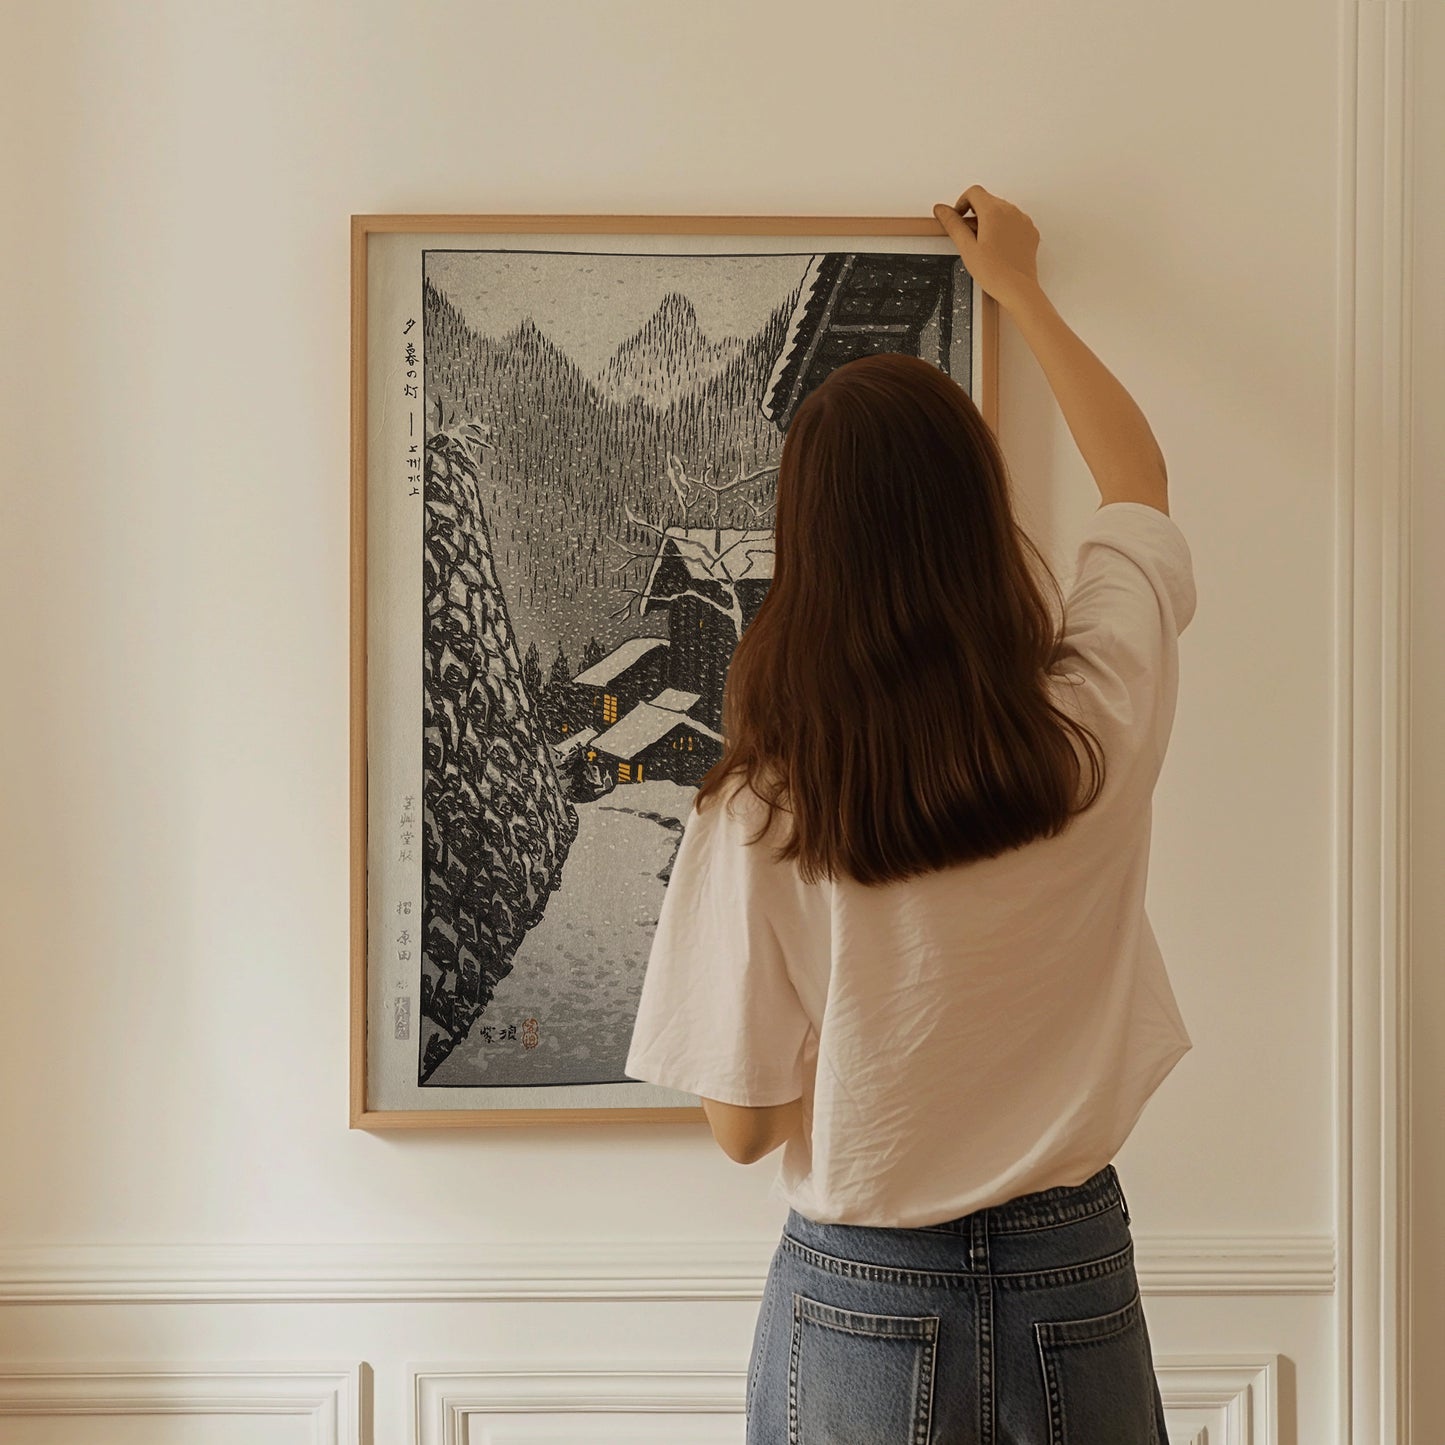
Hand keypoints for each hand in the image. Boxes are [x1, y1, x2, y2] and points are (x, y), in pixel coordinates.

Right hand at [932, 186, 1041, 311]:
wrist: (1018, 289)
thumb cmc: (995, 272)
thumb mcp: (966, 248)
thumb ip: (953, 224)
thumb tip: (941, 210)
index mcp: (993, 212)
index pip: (974, 192)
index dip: (962, 202)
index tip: (959, 217)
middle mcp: (1010, 211)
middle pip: (988, 200)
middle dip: (975, 213)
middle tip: (969, 235)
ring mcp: (1022, 220)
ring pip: (1002, 210)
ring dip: (990, 220)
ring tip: (984, 244)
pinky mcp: (1030, 231)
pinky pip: (1014, 221)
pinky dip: (1004, 228)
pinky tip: (998, 247)